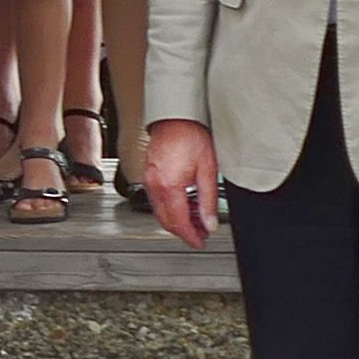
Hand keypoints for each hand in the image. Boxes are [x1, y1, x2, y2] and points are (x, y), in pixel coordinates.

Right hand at [141, 119, 221, 246]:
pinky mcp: (149, 174)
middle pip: (167, 221)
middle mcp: (154, 185)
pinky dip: (171, 207)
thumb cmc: (191, 135)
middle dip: (184, 231)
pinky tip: (186, 204)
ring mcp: (149, 180)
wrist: (176, 116)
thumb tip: (210, 223)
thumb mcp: (208, 170)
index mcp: (169, 186)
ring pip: (161, 212)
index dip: (191, 236)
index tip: (200, 242)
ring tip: (197, 218)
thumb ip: (208, 201)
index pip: (179, 222)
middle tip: (201, 233)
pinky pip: (157, 200)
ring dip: (178, 219)